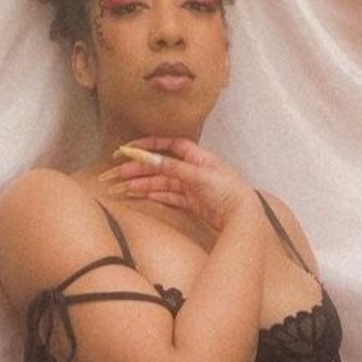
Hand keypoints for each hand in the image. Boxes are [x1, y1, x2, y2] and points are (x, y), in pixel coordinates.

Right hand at [98, 136, 253, 233]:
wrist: (243, 217)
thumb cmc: (228, 191)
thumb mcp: (199, 176)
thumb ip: (174, 167)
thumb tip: (149, 158)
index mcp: (198, 157)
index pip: (170, 145)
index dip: (150, 145)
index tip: (130, 149)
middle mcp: (194, 170)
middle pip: (161, 166)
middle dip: (139, 169)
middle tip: (118, 174)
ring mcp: (192, 188)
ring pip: (162, 183)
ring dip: (143, 185)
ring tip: (124, 188)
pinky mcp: (192, 204)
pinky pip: (169, 197)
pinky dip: (155, 196)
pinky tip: (143, 196)